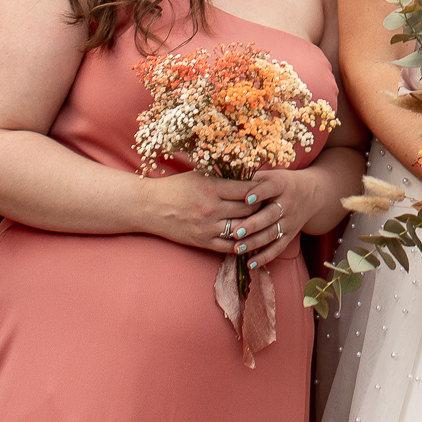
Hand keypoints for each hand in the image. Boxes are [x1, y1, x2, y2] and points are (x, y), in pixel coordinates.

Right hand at [140, 172, 269, 254]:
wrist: (150, 207)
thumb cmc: (175, 187)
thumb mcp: (199, 174)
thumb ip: (222, 177)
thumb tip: (247, 175)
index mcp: (211, 188)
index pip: (247, 191)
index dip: (261, 191)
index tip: (268, 190)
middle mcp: (211, 209)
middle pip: (248, 210)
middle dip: (261, 208)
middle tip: (271, 206)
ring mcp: (207, 227)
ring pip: (242, 229)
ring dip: (254, 227)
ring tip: (264, 222)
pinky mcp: (202, 242)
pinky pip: (229, 246)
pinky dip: (242, 244)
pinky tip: (251, 239)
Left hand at [234, 169, 327, 269]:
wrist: (311, 193)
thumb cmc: (280, 183)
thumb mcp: (270, 175)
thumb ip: (250, 179)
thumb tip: (225, 180)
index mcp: (281, 185)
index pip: (271, 188)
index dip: (259, 193)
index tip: (246, 199)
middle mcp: (288, 203)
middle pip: (271, 215)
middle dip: (253, 224)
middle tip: (236, 232)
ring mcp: (290, 221)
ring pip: (272, 233)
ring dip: (255, 242)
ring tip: (237, 248)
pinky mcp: (290, 235)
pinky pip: (278, 248)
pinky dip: (265, 257)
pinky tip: (250, 264)